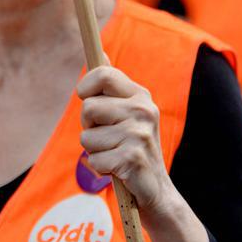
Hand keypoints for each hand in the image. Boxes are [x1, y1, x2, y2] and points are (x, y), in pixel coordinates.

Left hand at [77, 64, 172, 214]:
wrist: (156, 189)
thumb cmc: (133, 145)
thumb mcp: (128, 111)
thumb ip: (112, 84)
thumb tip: (100, 52)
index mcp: (140, 95)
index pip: (103, 74)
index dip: (86, 86)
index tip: (85, 97)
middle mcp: (142, 110)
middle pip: (88, 107)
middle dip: (88, 125)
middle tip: (106, 135)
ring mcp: (139, 134)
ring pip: (87, 136)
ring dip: (94, 149)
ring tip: (114, 152)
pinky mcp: (132, 158)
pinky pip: (94, 159)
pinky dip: (100, 167)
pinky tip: (117, 168)